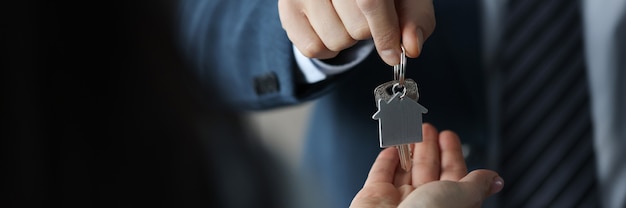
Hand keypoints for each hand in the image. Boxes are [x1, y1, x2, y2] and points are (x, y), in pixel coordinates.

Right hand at [278, 0, 434, 64]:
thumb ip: (415, 18)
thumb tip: (412, 47)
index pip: (370, 2)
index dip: (386, 32)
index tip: (395, 55)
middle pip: (357, 28)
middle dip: (368, 31)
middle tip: (364, 13)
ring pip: (335, 41)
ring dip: (348, 39)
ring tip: (345, 17)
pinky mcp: (286, 8)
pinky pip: (312, 48)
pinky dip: (327, 47)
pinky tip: (329, 26)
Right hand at [350, 123, 503, 207]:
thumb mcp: (461, 196)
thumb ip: (476, 184)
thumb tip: (495, 180)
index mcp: (448, 203)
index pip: (453, 174)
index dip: (451, 153)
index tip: (448, 136)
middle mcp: (423, 204)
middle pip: (428, 169)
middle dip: (429, 146)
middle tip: (428, 128)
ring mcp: (397, 200)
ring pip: (405, 170)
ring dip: (408, 149)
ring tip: (410, 131)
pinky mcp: (374, 196)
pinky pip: (380, 174)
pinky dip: (385, 160)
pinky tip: (391, 149)